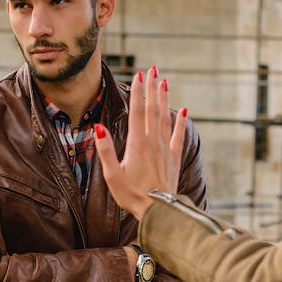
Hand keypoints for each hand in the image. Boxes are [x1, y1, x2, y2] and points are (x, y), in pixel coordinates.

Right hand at [92, 66, 188, 219]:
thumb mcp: (112, 175)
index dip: (137, 93)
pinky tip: (184, 109)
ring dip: (164, 98)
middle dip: (152, 88)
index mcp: (137, 144)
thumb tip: (98, 128)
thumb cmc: (131, 195)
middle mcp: (153, 142)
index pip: (136, 112)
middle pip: (152, 109)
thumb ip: (105, 150)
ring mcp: (165, 149)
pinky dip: (180, 121)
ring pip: (165, 118)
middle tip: (153, 69)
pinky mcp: (174, 158)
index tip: (138, 76)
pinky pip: (178, 135)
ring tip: (165, 81)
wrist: (158, 211)